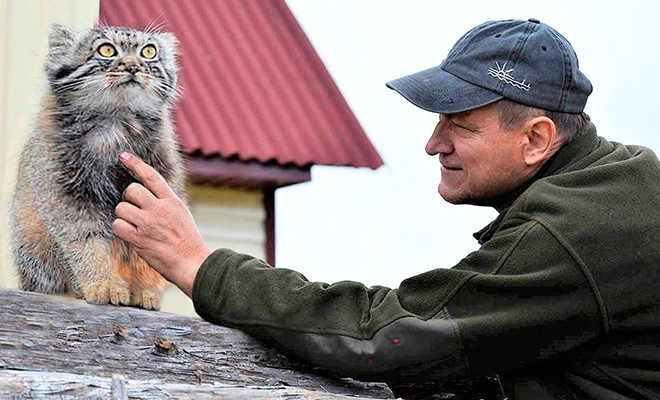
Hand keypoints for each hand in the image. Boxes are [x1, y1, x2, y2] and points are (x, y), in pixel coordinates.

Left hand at [112, 152, 211, 297]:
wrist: (191, 262)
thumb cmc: (187, 241)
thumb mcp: (181, 214)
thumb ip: (165, 202)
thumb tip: (147, 193)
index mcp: (171, 201)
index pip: (151, 176)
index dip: (135, 164)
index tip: (123, 156)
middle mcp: (159, 209)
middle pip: (132, 190)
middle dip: (129, 198)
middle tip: (135, 209)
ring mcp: (148, 223)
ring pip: (122, 208)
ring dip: (124, 216)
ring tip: (136, 226)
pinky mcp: (139, 239)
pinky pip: (117, 225)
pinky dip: (120, 229)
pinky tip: (130, 235)